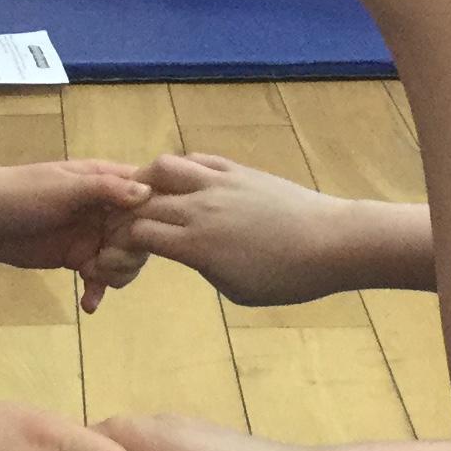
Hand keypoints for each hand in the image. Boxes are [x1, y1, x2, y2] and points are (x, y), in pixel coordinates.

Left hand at [0, 158, 156, 311]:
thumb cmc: (19, 194)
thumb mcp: (63, 189)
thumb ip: (105, 190)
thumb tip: (147, 194)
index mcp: (105, 181)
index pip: (147, 195)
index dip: (152, 217)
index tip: (138, 235)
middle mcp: (104, 208)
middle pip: (140, 234)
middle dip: (131, 253)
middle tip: (108, 261)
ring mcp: (90, 234)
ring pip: (124, 258)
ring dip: (116, 273)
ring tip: (94, 277)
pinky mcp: (75, 257)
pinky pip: (98, 277)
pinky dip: (97, 291)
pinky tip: (88, 305)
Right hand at [119, 151, 360, 308]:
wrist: (331, 241)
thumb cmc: (288, 278)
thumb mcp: (237, 290)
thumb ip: (204, 267)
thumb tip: (190, 251)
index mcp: (195, 244)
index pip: (138, 234)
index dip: (121, 243)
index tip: (120, 251)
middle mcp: (199, 208)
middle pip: (143, 202)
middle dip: (125, 215)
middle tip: (122, 224)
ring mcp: (219, 183)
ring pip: (165, 167)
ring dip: (147, 179)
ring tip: (146, 192)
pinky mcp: (238, 170)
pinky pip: (199, 159)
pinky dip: (182, 167)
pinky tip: (183, 179)